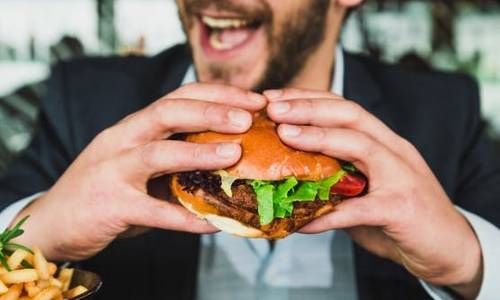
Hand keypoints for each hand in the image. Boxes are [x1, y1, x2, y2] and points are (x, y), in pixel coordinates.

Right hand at [12, 83, 265, 260]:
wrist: (52, 221)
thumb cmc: (104, 188)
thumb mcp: (137, 162)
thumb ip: (172, 155)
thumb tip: (228, 157)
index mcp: (133, 126)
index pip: (178, 97)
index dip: (217, 95)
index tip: (253, 100)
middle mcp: (121, 139)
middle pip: (168, 112)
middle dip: (211, 111)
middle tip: (248, 117)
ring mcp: (112, 171)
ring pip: (157, 154)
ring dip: (199, 152)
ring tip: (235, 154)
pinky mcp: (110, 206)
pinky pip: (154, 212)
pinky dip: (186, 218)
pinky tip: (214, 223)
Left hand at [265, 88, 481, 298]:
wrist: (450, 249)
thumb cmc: (401, 218)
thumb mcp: (366, 190)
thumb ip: (336, 181)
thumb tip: (290, 180)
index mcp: (384, 142)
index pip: (344, 107)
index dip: (308, 98)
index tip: (274, 99)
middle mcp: (394, 151)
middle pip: (351, 114)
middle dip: (309, 106)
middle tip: (272, 108)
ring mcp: (402, 176)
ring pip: (360, 144)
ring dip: (318, 137)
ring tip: (284, 135)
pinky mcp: (402, 208)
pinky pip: (359, 209)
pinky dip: (328, 214)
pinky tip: (301, 221)